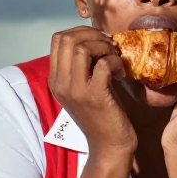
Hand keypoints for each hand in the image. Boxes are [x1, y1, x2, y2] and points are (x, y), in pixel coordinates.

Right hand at [49, 26, 135, 155]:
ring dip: (103, 46)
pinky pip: (104, 63)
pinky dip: (115, 61)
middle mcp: (60, 83)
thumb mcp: (83, 87)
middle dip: (92, 34)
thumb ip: (81, 65)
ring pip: (82, 48)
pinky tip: (121, 73)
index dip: (80, 32)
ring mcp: (76, 90)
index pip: (57, 39)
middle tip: (108, 46)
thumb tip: (95, 38)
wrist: (109, 145)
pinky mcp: (94, 96)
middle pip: (67, 39)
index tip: (98, 41)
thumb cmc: (101, 114)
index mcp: (55, 79)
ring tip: (114, 57)